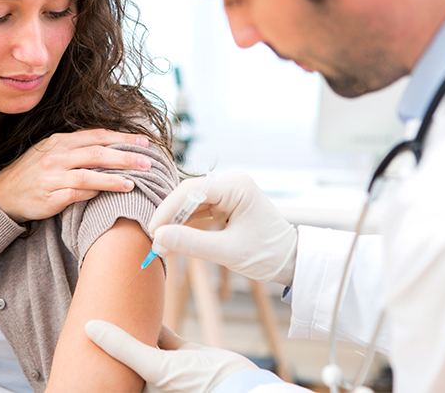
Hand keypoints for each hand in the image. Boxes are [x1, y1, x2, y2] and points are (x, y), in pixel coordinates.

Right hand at [0, 129, 152, 221]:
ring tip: (133, 182)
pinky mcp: (49, 197)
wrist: (3, 194)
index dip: (122, 138)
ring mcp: (52, 176)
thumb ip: (78, 148)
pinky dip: (93, 194)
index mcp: (60, 142)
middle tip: (147, 162)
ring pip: (88, 174)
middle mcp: (57, 156)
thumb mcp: (52, 152)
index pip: (97, 136)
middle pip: (97, 153)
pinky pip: (75, 194)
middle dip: (125, 156)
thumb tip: (111, 148)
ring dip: (113, 178)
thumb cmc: (33, 173)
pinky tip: (108, 196)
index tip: (144, 142)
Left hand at [85, 320, 258, 392]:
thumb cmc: (197, 385)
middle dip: (111, 335)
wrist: (239, 385)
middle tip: (93, 310)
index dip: (94, 351)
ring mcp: (166, 365)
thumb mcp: (154, 367)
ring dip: (132, 324)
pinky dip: (154, 320)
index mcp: (138, 388)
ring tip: (114, 302)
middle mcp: (149, 379)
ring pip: (141, 341)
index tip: (78, 327)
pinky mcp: (182, 352)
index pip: (109, 370)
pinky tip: (145, 304)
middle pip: (123, 354)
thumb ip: (123, 347)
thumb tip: (89, 327)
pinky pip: (162, 334)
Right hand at [148, 172, 297, 284]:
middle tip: (155, 241)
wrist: (290, 261)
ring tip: (162, 245)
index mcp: (237, 186)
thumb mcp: (227, 252)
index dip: (168, 210)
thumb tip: (159, 237)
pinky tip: (175, 240)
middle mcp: (232, 183)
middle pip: (188, 195)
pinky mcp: (226, 205)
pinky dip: (186, 226)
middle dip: (170, 218)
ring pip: (191, 203)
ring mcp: (228, 193)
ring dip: (176, 223)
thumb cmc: (266, 255)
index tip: (154, 232)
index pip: (192, 190)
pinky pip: (199, 211)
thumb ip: (192, 243)